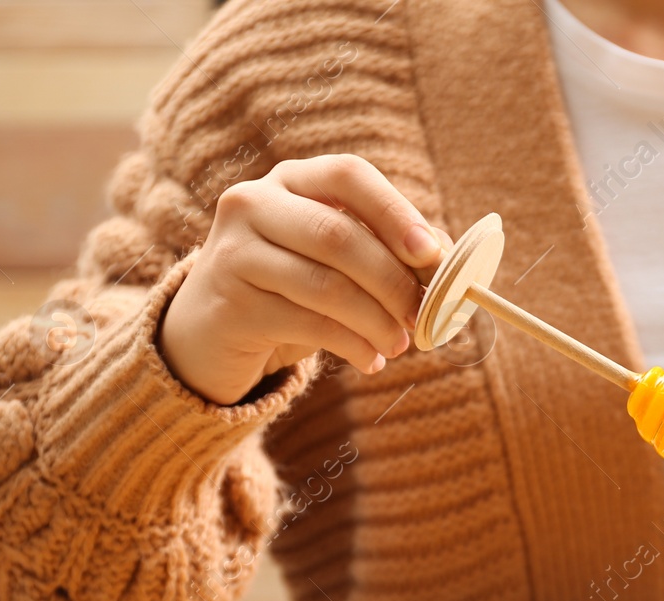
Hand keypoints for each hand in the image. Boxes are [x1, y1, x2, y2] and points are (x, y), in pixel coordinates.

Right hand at [159, 154, 449, 404]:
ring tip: (400, 345)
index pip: (348, 176)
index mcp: (292, 180)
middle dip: (392, 281)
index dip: (395, 212)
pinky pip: (306, 324)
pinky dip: (351, 345)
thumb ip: (390, 251)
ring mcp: (235, 251)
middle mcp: (254, 203)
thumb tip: (451, 259)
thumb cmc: (293, 287)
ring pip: (325, 285)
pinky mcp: (230, 301)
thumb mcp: (339, 261)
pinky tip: (370, 361)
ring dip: (376, 321)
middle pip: (339, 236)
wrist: (211, 328)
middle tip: (423, 316)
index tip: (431, 252)